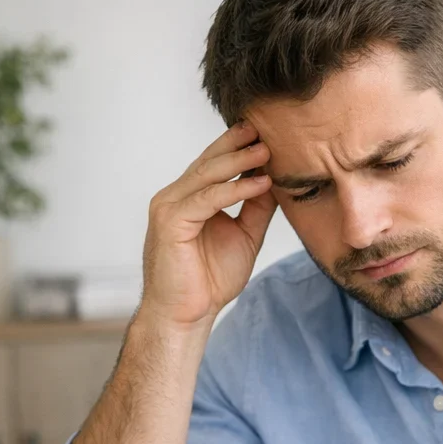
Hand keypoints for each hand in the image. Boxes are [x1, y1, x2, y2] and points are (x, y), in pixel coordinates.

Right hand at [141, 120, 275, 328]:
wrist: (188, 315)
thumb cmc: (210, 281)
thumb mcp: (244, 237)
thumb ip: (256, 209)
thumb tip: (274, 182)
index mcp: (189, 199)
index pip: (214, 165)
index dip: (238, 148)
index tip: (267, 134)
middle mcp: (175, 197)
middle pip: (209, 162)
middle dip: (238, 144)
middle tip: (266, 128)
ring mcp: (169, 207)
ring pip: (207, 175)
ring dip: (239, 161)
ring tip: (268, 150)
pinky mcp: (170, 222)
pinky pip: (207, 199)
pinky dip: (235, 190)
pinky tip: (260, 183)